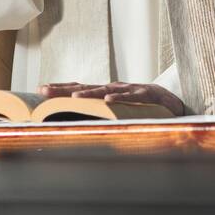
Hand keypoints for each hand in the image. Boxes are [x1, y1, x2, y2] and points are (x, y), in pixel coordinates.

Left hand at [39, 81, 184, 116]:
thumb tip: (77, 127)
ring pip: (105, 90)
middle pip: (85, 87)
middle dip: (63, 89)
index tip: (40, 91)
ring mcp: (129, 89)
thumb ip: (101, 115)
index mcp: (105, 92)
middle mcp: (113, 88)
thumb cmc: (143, 107)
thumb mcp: (118, 111)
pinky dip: (119, 97)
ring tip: (73, 98)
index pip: (78, 88)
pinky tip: (109, 99)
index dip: (60, 89)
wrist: (174, 100)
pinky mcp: (145, 94)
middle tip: (44, 91)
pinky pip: (131, 96)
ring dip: (88, 94)